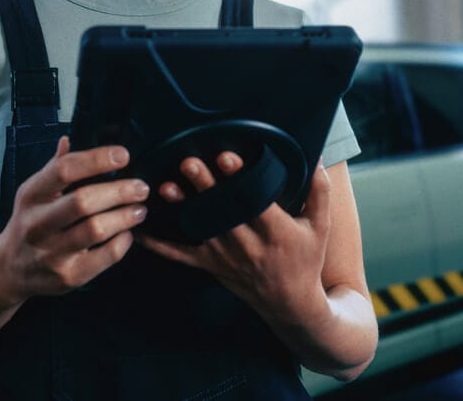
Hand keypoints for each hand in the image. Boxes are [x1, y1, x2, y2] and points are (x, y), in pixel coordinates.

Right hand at [0, 137, 149, 303]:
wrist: (10, 270)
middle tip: (141, 187)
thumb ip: (54, 167)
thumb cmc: (29, 222)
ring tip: (140, 209)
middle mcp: (37, 223)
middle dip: (119, 191)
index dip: (96, 160)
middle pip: (83, 201)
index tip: (123, 156)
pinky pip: (103, 258)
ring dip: (124, 216)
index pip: (64, 170)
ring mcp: (51, 252)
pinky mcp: (68, 276)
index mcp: (31, 195)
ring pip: (95, 229)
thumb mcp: (33, 193)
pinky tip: (128, 233)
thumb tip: (69, 139)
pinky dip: (122, 243)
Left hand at [138, 153, 331, 325]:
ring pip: (201, 229)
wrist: (293, 306)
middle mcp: (248, 244)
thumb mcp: (320, 227)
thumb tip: (318, 156)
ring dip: (183, 207)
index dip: (240, 179)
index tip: (225, 157)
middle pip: (223, 211)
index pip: (255, 201)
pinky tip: (141, 232)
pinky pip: (183, 256)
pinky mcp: (211, 266)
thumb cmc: (306, 259)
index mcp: (275, 231)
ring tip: (166, 186)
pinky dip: (161, 246)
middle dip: (205, 187)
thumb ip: (319, 192)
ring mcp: (226, 257)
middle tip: (188, 162)